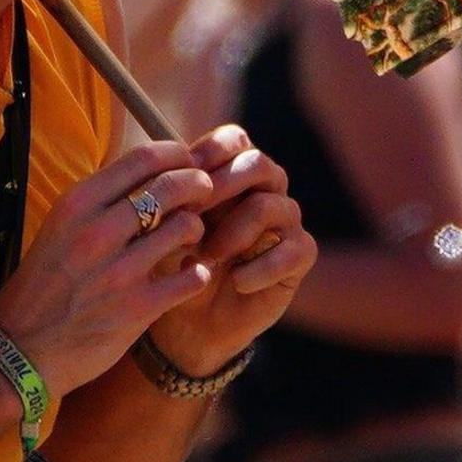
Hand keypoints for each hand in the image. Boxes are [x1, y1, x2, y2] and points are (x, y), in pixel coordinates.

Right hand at [0, 141, 224, 396]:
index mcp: (77, 204)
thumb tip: (151, 173)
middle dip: (198, 184)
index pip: (143, 158)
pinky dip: (198, 272)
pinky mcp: (138, 307)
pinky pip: (192, 276)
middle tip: (204, 193)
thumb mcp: (61, 228)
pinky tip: (189, 274)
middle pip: (172, 185)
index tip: (188, 161)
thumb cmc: (45, 285)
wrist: (22, 348)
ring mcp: (119, 270)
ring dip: (197, 229)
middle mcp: (97, 231)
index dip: (177, 154)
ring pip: (187, 226)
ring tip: (190, 238)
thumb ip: (102, 201)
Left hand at [145, 125, 317, 376]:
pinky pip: (294, 249)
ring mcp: (285, 222)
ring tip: (207, 257)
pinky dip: (261, 267)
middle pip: (259, 164)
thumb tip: (164, 177)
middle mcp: (264, 190)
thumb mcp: (162, 229)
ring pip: (272, 206)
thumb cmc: (173, 265)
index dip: (211, 150)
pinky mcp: (299, 257)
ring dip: (235, 231)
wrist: (188, 321)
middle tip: (193, 211)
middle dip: (222, 185)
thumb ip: (168, 200)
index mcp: (231, 173)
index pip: (234, 140)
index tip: (185, 171)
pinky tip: (237, 282)